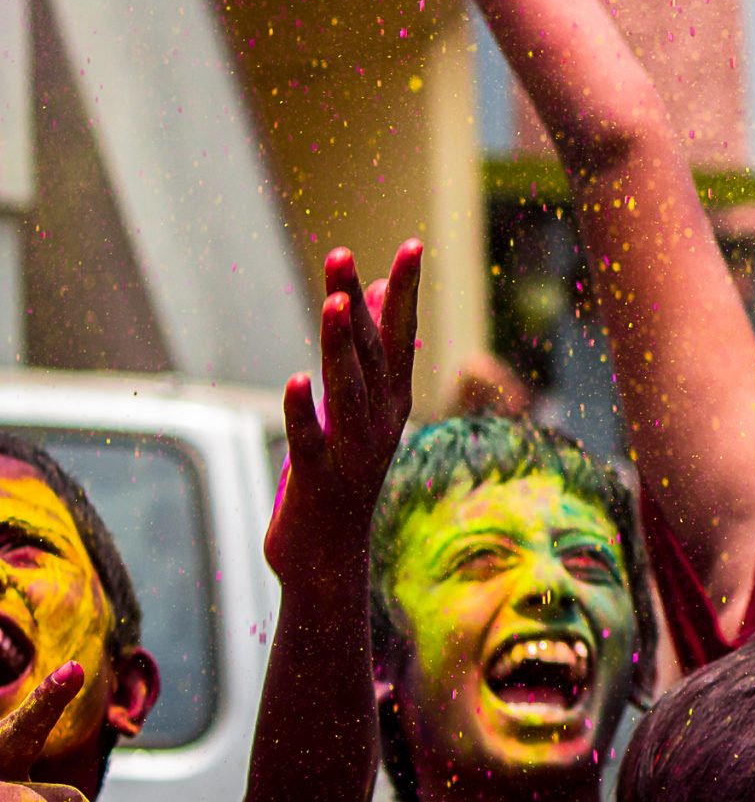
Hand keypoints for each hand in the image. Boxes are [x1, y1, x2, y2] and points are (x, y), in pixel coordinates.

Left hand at [264, 243, 421, 591]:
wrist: (330, 556)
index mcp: (393, 402)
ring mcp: (353, 451)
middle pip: (373, 354)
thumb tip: (377, 291)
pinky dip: (304, 410)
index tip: (410, 244)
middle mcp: (381, 422)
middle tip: (343, 255)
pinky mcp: (319, 479)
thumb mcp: (362, 408)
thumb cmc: (341, 474)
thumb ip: (370, 352)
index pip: (402, 335)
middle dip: (361, 303)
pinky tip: (297, 380)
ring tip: (336, 302)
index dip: (404, 290)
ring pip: (350, 389)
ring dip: (342, 345)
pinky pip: (312, 439)